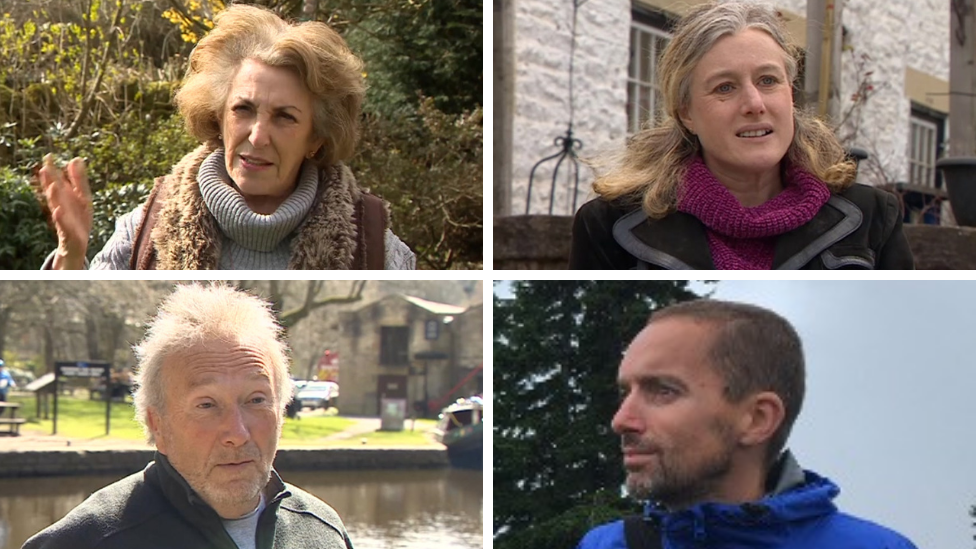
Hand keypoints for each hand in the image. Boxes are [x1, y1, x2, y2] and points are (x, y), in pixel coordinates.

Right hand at [37, 154, 92, 268]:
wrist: (77, 245)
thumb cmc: (79, 219)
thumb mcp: (83, 198)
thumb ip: (79, 180)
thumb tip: (76, 158)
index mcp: (66, 198)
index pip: (58, 182)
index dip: (54, 171)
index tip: (49, 156)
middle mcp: (61, 206)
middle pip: (55, 193)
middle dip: (50, 182)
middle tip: (44, 168)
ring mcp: (63, 219)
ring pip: (57, 207)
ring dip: (54, 197)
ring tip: (52, 186)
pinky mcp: (67, 232)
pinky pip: (63, 225)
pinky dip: (60, 218)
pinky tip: (58, 211)